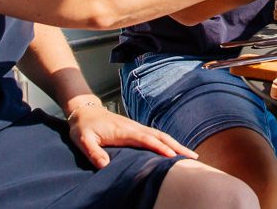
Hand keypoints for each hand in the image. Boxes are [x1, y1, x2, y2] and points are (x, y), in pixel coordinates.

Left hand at [66, 99, 196, 168]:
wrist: (84, 111)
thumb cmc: (84, 127)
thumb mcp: (83, 140)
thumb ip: (93, 152)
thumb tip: (104, 165)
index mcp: (124, 131)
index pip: (146, 140)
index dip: (159, 148)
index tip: (173, 156)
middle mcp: (135, 128)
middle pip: (161, 137)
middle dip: (177, 146)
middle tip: (193, 158)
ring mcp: (137, 128)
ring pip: (161, 136)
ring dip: (176, 145)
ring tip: (191, 156)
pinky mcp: (137, 130)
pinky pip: (156, 137)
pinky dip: (169, 143)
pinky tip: (175, 151)